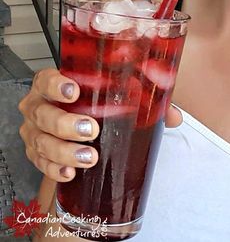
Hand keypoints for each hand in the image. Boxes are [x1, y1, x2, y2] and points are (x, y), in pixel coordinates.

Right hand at [19, 69, 181, 181]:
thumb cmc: (91, 107)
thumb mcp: (111, 97)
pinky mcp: (37, 153)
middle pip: (43, 113)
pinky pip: (40, 163)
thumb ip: (143, 100)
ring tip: (87, 157)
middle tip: (91, 130)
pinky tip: (70, 173)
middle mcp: (39, 107)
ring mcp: (35, 131)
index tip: (74, 92)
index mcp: (54, 87)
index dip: (55, 85)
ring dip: (64, 151)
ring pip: (41, 141)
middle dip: (65, 124)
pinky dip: (54, 169)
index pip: (46, 79)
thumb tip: (173, 116)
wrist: (73, 126)